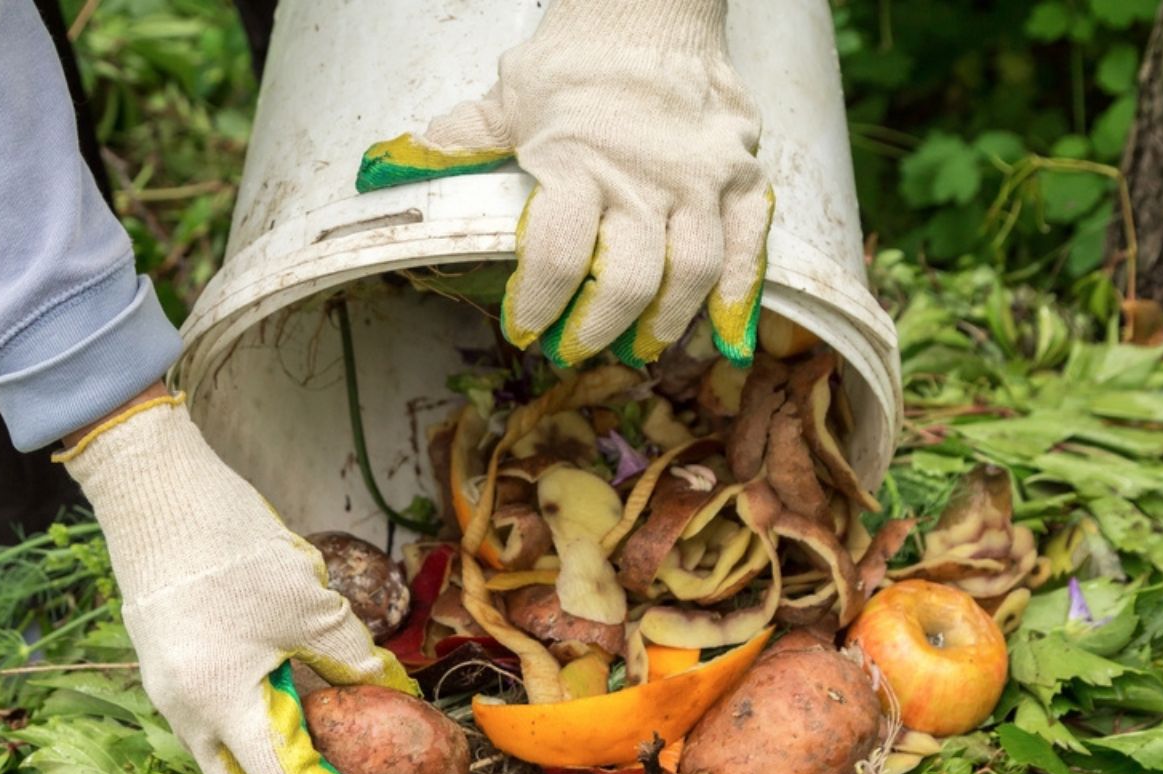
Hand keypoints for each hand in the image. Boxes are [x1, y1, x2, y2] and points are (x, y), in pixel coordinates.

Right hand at [59, 392, 416, 773]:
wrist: (155, 491)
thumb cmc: (234, 547)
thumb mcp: (311, 605)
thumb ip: (352, 658)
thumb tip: (393, 691)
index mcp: (220, 704)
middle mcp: (186, 713)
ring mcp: (171, 692)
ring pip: (227, 762)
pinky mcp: (171, 668)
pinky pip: (218, 727)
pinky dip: (258, 746)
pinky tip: (296, 742)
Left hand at [357, 0, 771, 367]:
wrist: (651, 6)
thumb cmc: (575, 58)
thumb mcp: (511, 95)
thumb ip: (470, 139)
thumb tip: (412, 161)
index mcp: (579, 161)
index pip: (560, 257)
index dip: (538, 305)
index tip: (524, 328)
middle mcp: (645, 176)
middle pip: (628, 280)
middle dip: (597, 329)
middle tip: (574, 349)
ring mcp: (702, 179)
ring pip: (692, 274)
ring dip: (663, 324)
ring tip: (639, 349)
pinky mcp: (743, 176)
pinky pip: (750, 249)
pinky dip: (740, 298)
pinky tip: (723, 337)